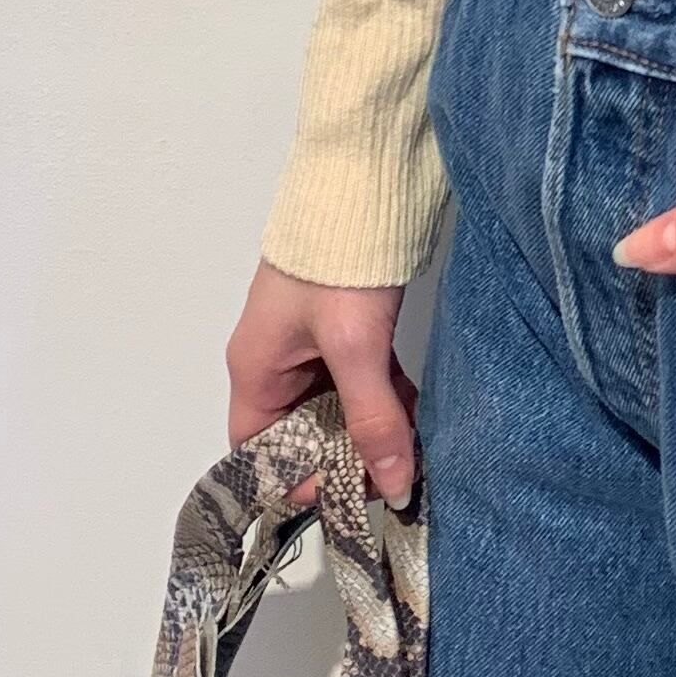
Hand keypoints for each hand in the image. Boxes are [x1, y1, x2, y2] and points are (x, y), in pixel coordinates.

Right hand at [225, 258, 417, 503]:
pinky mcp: (347, 327)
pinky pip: (362, 379)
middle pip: (302, 433)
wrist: (364, 185)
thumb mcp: (355, 346)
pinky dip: (387, 398)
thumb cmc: (339, 265)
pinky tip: (419, 414)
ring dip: (372, 429)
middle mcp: (277, 362)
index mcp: (255, 370)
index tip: (350, 491)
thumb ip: (373, 416)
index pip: (258, 451)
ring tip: (415, 452)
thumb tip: (395, 483)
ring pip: (338, 407)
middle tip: (394, 474)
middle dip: (345, 458)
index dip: (297, 479)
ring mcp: (312, 344)